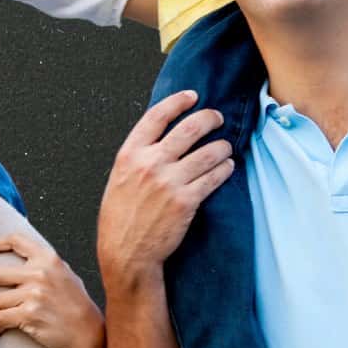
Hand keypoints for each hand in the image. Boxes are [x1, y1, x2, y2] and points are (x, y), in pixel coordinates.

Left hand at [0, 232, 104, 347]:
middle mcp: (39, 273)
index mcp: (48, 259)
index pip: (16, 241)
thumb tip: (25, 256)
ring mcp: (33, 294)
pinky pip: (0, 318)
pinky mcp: (29, 314)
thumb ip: (47, 265)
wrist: (88, 335)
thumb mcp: (66, 276)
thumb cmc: (77, 307)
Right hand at [95, 91, 232, 281]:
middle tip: (217, 118)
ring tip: (226, 147)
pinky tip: (228, 167)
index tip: (192, 96)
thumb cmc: (120, 217)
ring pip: (207, 153)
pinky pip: (213, 178)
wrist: (126, 251)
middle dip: (209, 118)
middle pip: (188, 128)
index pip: (157, 116)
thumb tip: (162, 139)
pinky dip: (224, 169)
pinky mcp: (187, 201)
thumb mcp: (119, 177)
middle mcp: (150, 163)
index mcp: (130, 153)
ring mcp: (169, 182)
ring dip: (222, 147)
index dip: (177, 102)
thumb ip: (139, 156)